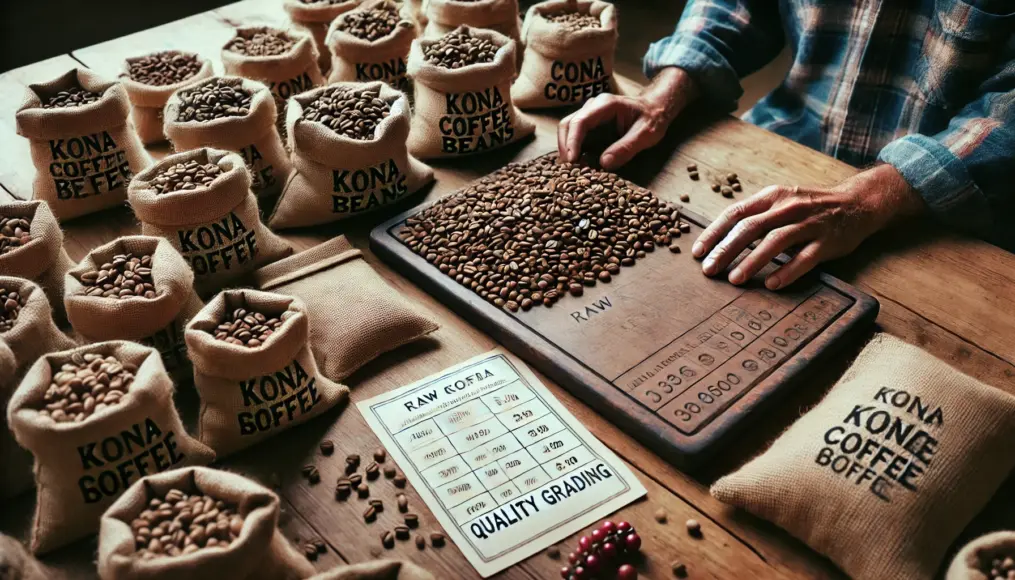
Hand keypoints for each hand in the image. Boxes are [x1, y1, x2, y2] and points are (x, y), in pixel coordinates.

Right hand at [557, 67, 697, 169]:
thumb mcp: (646, 134)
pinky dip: (573, 152)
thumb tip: (603, 164)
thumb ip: (626, 148)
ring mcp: (589, 116)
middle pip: (567, 125)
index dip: (572, 141)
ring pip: (567, 131)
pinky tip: (578, 165)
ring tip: (573, 170)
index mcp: (605, 105)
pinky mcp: (590, 127)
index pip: (580, 121)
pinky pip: (575, 138)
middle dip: (565, 147)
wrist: (655, 109)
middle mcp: (592, 107)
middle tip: (569, 170)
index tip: (571, 160)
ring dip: (567, 150)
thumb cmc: (652, 119)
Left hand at [692, 164, 925, 289]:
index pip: (736, 213)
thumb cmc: (810, 207)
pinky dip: (787, 271)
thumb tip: (720, 240)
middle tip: (709, 270)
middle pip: (750, 228)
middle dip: (726, 250)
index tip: (698, 252)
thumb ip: (755, 216)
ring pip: (775, 241)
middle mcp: (788, 207)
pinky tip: (771, 284)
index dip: (714, 233)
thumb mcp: (781, 202)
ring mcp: (809, 224)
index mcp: (772, 197)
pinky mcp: (827, 241)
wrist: (858, 203)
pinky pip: (805, 258)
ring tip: (734, 279)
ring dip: (752, 261)